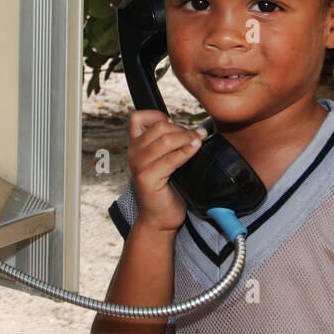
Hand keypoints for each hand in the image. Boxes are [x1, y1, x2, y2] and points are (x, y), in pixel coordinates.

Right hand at [127, 109, 203, 233]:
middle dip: (181, 128)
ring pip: (165, 140)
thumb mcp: (163, 161)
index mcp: (135, 146)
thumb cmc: (166, 190)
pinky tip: (196, 148)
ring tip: (199, 139)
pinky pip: (171, 159)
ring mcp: (139, 165)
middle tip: (196, 134)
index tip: (174, 124)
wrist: (160, 218)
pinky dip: (187, 150)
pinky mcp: (148, 178)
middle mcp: (133, 153)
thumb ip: (168, 144)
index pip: (138, 118)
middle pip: (158, 127)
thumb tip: (192, 128)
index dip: (157, 115)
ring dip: (186, 137)